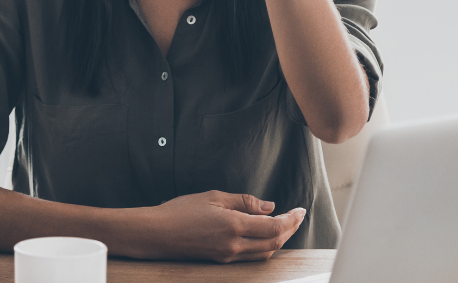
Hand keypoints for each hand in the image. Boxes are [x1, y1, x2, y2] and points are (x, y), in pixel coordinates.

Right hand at [135, 190, 305, 262]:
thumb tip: (269, 207)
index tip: (301, 210)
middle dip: (290, 230)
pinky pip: (251, 256)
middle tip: (298, 216)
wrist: (156, 233)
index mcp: (233, 226)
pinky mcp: (221, 259)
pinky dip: (265, 246)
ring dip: (279, 239)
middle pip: (274, 243)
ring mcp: (227, 255)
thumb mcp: (213, 198)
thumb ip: (244, 202)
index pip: (274, 227)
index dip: (292, 219)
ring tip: (285, 224)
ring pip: (264, 253)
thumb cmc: (180, 212)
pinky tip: (264, 234)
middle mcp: (233, 245)